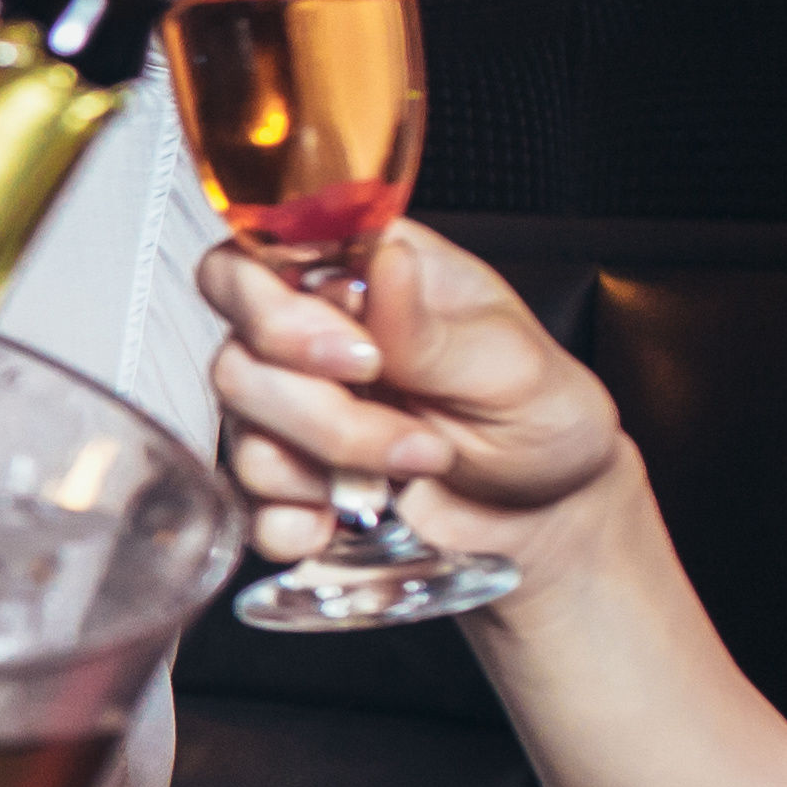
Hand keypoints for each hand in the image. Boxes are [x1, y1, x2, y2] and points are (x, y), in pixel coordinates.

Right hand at [195, 222, 624, 577]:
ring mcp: (289, 410)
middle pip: (238, 359)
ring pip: (241, 435)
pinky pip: (247, 506)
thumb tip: (383, 264)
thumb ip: (430, 328)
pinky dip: (294, 522)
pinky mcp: (286, 481)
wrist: (548, 511)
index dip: (277, 313)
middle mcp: (308, 335)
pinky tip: (348, 519)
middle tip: (417, 440)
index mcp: (359, 275)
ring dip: (325, 469)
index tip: (362, 360)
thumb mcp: (511, 366)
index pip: (251, 264)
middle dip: (323, 414)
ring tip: (415, 470)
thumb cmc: (539, 416)